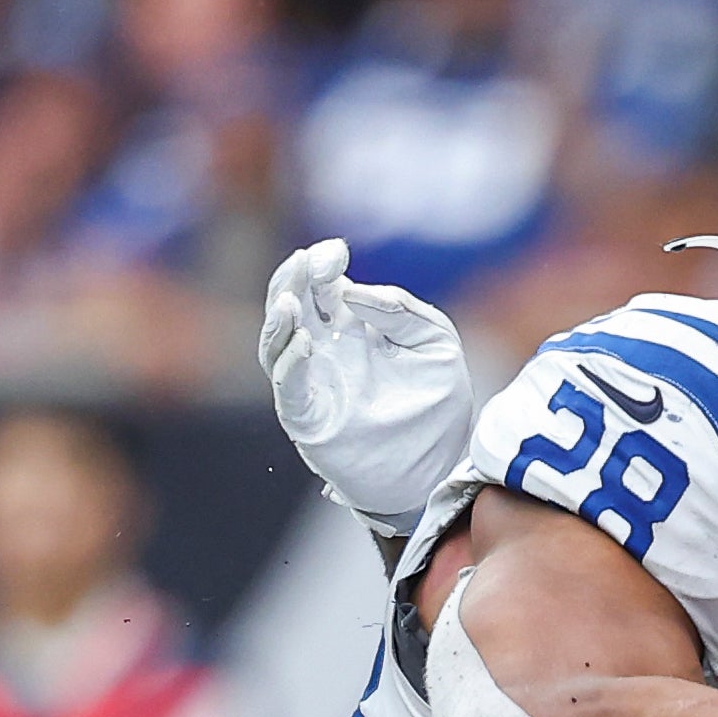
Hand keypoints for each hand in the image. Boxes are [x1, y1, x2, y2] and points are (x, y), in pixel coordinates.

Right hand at [261, 241, 476, 537]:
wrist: (441, 465)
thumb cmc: (439, 404)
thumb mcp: (436, 343)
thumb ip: (402, 311)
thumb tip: (352, 291)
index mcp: (352, 326)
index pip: (322, 283)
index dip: (322, 263)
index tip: (336, 251)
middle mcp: (326, 350)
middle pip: (291, 303)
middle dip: (293, 279)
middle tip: (307, 262)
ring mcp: (314, 384)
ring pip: (276, 343)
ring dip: (278, 319)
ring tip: (291, 299)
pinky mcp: (309, 419)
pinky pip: (288, 389)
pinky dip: (290, 364)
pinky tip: (304, 343)